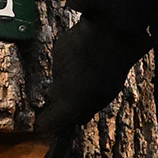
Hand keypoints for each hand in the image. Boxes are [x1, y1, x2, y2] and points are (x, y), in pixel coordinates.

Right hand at [35, 14, 144, 138]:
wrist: (108, 33)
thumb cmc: (111, 67)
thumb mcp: (106, 96)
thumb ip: (88, 109)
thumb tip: (79, 118)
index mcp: (68, 103)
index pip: (46, 123)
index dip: (49, 124)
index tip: (54, 124)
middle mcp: (56, 87)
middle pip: (53, 98)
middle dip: (62, 97)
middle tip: (79, 92)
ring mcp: (55, 67)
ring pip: (59, 77)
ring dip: (69, 76)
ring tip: (88, 68)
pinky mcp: (57, 49)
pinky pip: (61, 60)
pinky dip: (70, 59)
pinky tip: (85, 53)